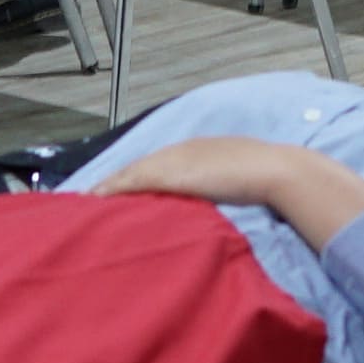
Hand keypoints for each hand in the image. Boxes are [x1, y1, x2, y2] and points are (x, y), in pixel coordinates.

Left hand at [93, 133, 363, 239]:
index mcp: (199, 151)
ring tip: (85, 202)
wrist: (278, 173)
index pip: (158, 165)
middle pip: (139, 166)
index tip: (118, 192)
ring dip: (108, 187)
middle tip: (90, 197)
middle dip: (116, 181)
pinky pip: (133, 181)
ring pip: (131, 172)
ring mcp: (176, 160)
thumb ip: (226, 193)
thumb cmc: (268, 183)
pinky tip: (95, 200)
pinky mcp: (171, 173)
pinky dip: (113, 190)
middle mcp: (182, 150)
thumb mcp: (240, 184)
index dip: (136, 179)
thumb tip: (221, 211)